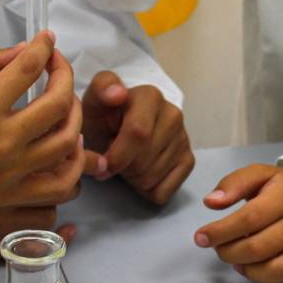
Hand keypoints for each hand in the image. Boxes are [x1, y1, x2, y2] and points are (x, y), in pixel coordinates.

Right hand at [0, 31, 82, 260]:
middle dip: (64, 75)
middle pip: (58, 103)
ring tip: (65, 102)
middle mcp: (2, 141)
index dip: (44, 47)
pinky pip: (61, 186)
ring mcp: (10, 172)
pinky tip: (70, 146)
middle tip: (58, 65)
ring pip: (67, 142)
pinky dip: (74, 165)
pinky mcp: (11, 195)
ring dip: (75, 115)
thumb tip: (28, 50)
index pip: (29, 68)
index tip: (47, 39)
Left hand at [82, 71, 194, 204]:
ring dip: (132, 179)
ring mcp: (184, 138)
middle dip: (121, 168)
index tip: (103, 160)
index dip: (116, 155)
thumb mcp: (94, 101)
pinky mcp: (188, 159)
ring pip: (150, 179)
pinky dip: (146, 190)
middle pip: (142, 161)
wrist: (118, 127)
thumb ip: (101, 91)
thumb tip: (118, 93)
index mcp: (150, 97)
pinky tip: (141, 171)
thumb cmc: (104, 117)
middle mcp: (173, 114)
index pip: (138, 133)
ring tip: (127, 161)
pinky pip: (163, 191)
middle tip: (114, 158)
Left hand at [193, 165, 282, 282]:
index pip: (249, 218)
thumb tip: (210, 202)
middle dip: (230, 253)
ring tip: (240, 264)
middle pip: (260, 248)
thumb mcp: (261, 174)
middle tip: (220, 249)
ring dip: (254, 273)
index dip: (221, 231)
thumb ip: (233, 183)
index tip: (201, 237)